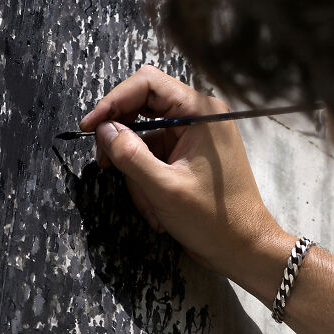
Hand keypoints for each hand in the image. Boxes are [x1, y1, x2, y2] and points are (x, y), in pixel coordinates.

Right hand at [79, 65, 291, 284]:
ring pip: (144, 140)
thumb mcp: (164, 189)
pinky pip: (155, 159)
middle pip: (142, 110)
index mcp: (201, 112)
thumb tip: (102, 129)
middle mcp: (199, 117)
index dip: (113, 101)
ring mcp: (194, 138)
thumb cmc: (215, 220)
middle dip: (123, 143)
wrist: (243, 249)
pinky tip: (156, 210)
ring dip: (137, 174)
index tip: (89, 127)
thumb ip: (130, 155)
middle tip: (105, 166)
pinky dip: (148, 184)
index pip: (147, 84)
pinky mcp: (188, 157)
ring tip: (149, 206)